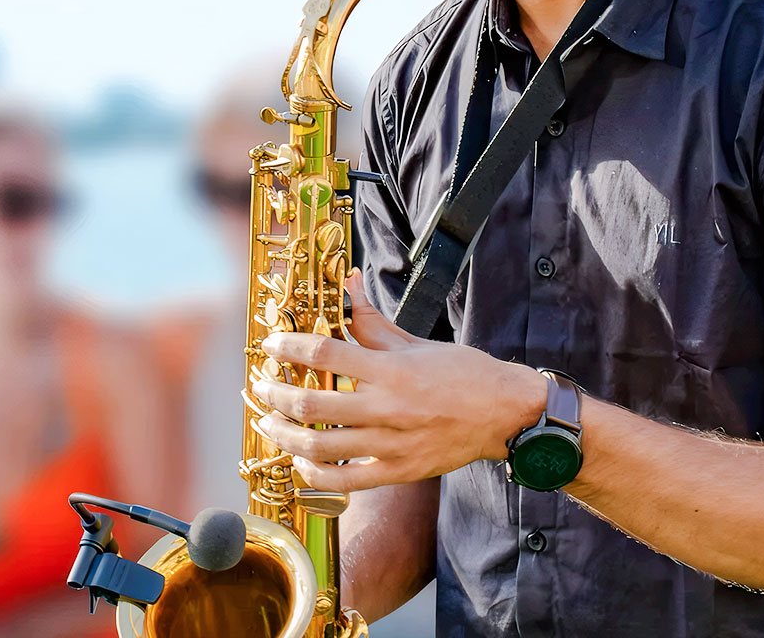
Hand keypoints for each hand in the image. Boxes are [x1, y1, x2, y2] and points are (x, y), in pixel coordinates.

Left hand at [252, 271, 544, 491]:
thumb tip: (347, 282)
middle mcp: (387, 408)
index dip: (289, 346)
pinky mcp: (397, 472)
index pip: (325, 353)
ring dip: (282, 434)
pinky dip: (313, 473)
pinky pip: (342, 481)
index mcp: (392, 370)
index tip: (271, 345)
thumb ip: (373, 320)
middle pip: (310, 403)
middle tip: (259, 385)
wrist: (504, 414)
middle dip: (273, 393)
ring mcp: (390, 445)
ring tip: (268, 421)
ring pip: (318, 445)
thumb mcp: (417, 342)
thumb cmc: (464, 373)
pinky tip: (300, 460)